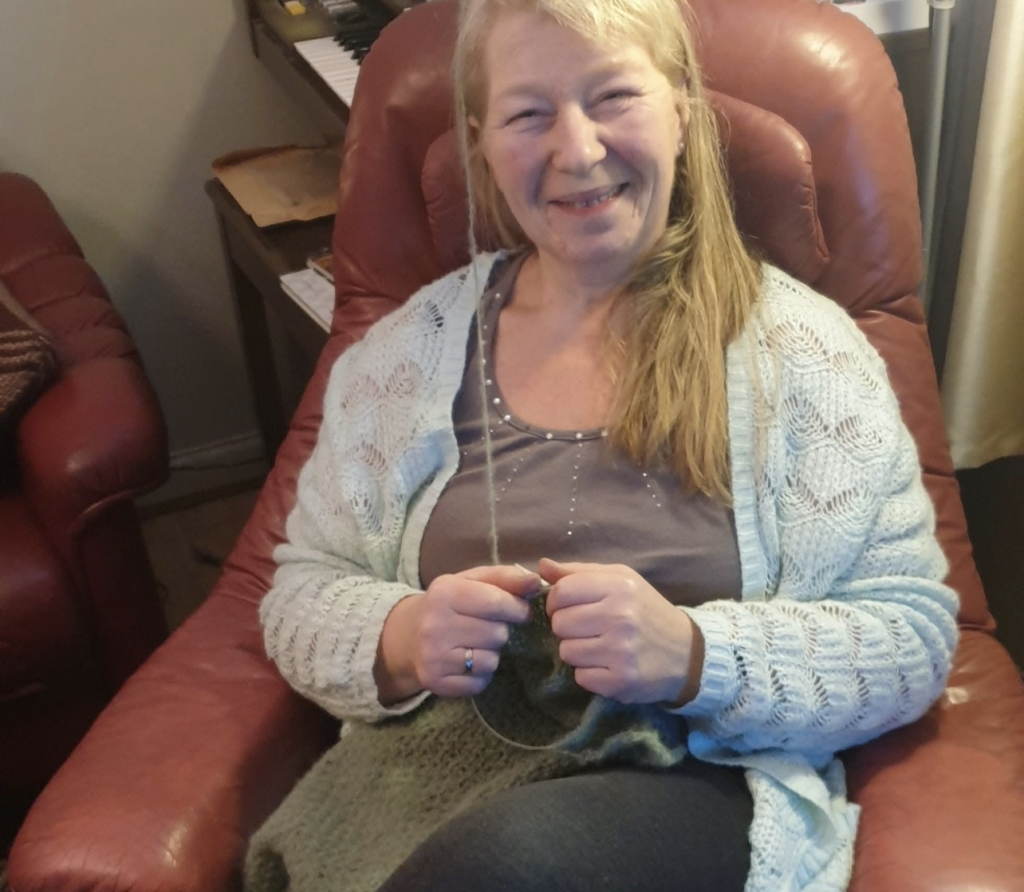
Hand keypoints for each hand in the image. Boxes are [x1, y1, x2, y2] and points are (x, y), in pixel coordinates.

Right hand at [377, 565, 539, 701]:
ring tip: (476, 643)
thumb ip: (506, 577)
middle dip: (501, 630)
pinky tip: (467, 661)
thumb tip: (535, 581)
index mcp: (444, 593)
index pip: (496, 602)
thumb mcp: (473, 581)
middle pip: (496, 634)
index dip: (518, 608)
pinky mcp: (436, 682)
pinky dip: (480, 674)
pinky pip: (479, 682)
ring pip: (490, 661)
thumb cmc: (450, 604)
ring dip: (491, 653)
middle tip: (488, 627)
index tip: (520, 610)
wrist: (408, 636)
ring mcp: (432, 656)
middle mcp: (434, 625)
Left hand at [540, 558, 700, 705]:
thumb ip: (579, 572)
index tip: (568, 607)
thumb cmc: (646, 611)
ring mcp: (621, 651)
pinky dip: (590, 674)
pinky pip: (580, 677)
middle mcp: (620, 617)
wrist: (687, 653)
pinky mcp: (621, 681)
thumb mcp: (621, 581)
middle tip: (589, 629)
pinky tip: (609, 665)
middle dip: (568, 627)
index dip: (556, 601)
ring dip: (578, 651)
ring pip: (567, 652)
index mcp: (619, 586)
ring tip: (601, 647)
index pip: (561, 592)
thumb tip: (542, 566)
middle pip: (560, 624)